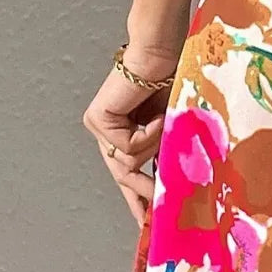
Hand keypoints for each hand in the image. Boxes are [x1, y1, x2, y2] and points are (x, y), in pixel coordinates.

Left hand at [83, 44, 177, 225]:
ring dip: (155, 146)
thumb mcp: (172, 125)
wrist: (162, 51)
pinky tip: (159, 115)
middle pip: (122, 175)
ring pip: (128, 162)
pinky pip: (128, 147)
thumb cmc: (173, 79)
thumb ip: (165, 151)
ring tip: (167, 121)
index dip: (138, 197)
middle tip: (156, 212)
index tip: (149, 221)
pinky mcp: (98, 120)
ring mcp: (100, 126)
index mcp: (125, 130)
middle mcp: (108, 130)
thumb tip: (171, 183)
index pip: (127, 172)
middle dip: (141, 194)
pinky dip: (150, 134)